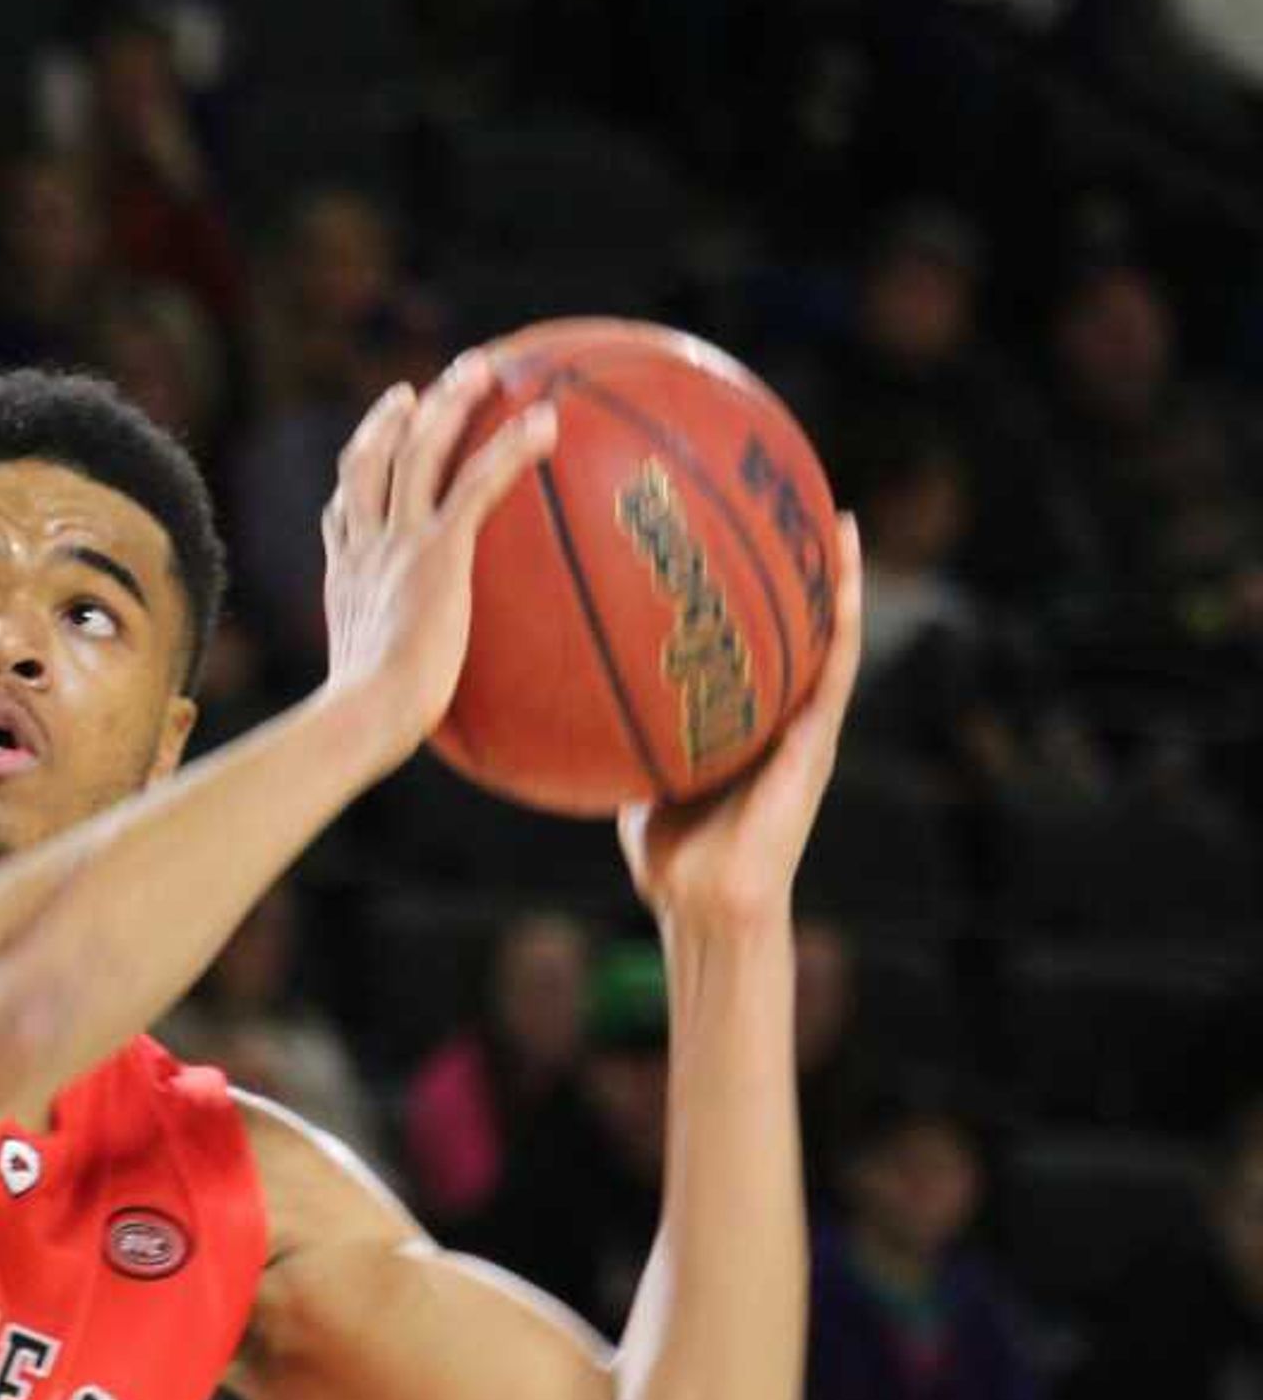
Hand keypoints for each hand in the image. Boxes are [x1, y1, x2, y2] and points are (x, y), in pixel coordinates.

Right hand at [313, 354, 556, 758]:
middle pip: (372, 459)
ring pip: (417, 451)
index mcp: (345, 576)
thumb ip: (396, 679)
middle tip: (424, 386)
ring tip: (482, 369)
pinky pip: (476, 482)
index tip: (377, 443)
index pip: (344, 511)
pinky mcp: (435, 549)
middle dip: (397, 417)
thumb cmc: (371, 722)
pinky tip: (545, 421)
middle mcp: (363, 546)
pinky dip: (509, 446)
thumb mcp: (375, 692)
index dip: (359, 469)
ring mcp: (396, 542)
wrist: (366, 712)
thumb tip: (421, 712)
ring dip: (449, 403)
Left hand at [624, 513, 863, 931]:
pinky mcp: (818, 745)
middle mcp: (780, 711)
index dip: (743, 581)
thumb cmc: (670, 852)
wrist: (707, 904)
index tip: (729, 523)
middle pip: (790, 621)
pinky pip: (834, 675)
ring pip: (828, 636)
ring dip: (837, 579)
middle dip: (792, 562)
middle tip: (786, 496)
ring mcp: (806, 726)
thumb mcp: (634, 772)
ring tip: (837, 520)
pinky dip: (839, 629)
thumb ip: (615, 732)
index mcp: (742, 713)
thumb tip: (557, 696)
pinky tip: (841, 588)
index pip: (747, 632)